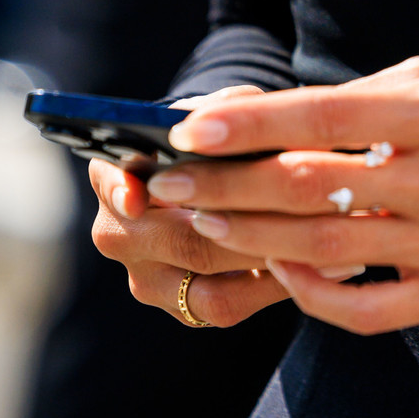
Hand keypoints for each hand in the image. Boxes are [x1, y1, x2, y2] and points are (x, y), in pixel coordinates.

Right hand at [89, 89, 298, 327]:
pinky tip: (308, 266)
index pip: (110, 183)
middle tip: (283, 212)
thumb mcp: (221, 112)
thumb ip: (228, 107)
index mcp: (114, 176)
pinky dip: (270, 288)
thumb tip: (236, 108)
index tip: (136, 198)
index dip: (121, 191)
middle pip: (176, 241)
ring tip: (307, 242)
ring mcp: (149, 281)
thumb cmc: (217, 140)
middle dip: (234, 228)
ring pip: (206, 288)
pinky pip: (228, 308)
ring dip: (261, 264)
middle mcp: (120, 234)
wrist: (218, 181)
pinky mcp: (184, 310)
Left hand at [134, 56, 418, 335]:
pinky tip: (277, 265)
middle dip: (228, 184)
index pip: (325, 117)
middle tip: (170, 179)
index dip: (251, 125)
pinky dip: (312, 292)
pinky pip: (368, 309)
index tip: (188, 127)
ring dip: (252, 235)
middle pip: (311, 188)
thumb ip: (362, 100)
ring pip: (327, 249)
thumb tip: (275, 122)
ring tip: (204, 217)